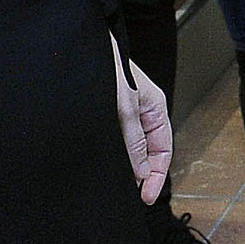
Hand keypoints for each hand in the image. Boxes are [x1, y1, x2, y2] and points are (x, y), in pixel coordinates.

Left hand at [113, 45, 170, 201]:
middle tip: (131, 196)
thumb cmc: (107, 66)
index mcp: (155, 108)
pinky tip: (103, 165)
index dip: (156, 176)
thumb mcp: (125, 106)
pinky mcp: (106, 114)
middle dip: (142, 175)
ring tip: (117, 185)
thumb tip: (141, 171)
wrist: (81, 47)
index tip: (145, 197)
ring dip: (125, 165)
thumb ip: (134, 139)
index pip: (163, 150)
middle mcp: (141, 112)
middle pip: (148, 152)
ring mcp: (124, 113)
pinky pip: (114, 141)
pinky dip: (112, 155)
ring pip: (130, 147)